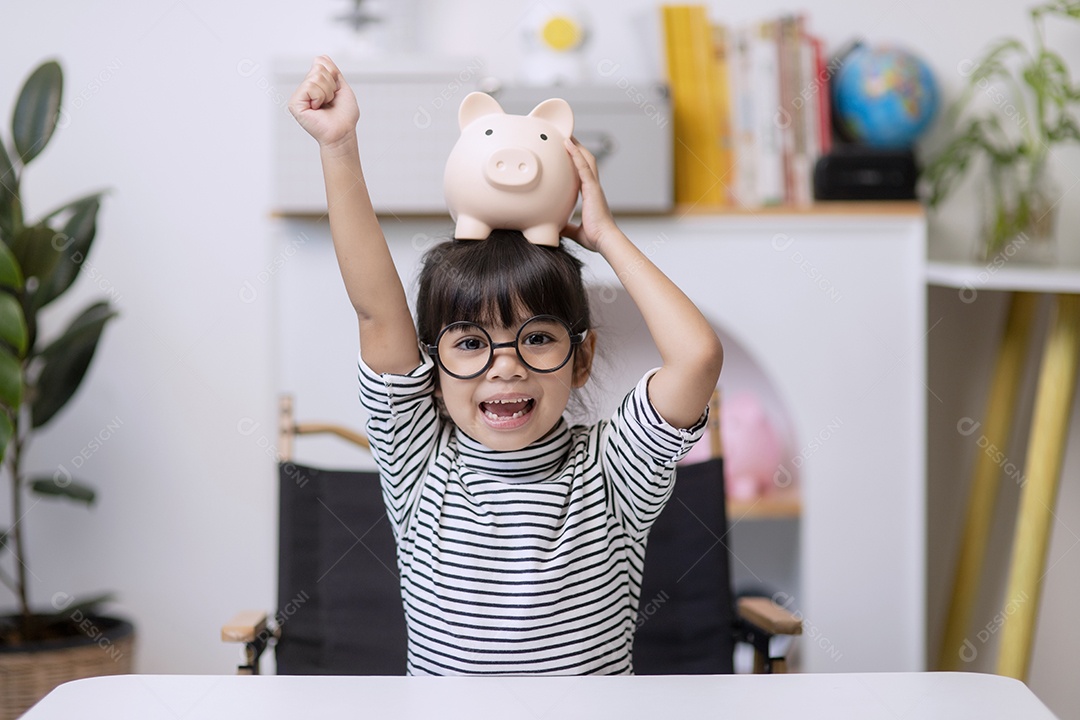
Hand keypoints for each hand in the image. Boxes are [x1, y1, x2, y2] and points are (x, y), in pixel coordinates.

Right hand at [288, 56, 359, 149]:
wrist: (343, 132)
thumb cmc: (344, 115)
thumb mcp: (342, 87)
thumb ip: (332, 71)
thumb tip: (319, 57)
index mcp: (315, 84)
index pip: (321, 62)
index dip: (334, 76)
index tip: (335, 92)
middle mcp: (305, 88)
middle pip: (318, 68)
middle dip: (331, 85)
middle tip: (330, 101)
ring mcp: (298, 96)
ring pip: (315, 77)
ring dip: (327, 92)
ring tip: (325, 105)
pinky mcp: (294, 103)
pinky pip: (309, 87)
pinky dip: (319, 97)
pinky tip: (317, 108)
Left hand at [561, 137, 618, 252]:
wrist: (605, 241)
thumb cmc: (596, 238)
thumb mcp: (575, 231)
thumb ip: (566, 227)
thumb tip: (555, 228)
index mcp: (590, 195)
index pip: (583, 173)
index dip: (576, 161)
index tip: (568, 153)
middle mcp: (593, 187)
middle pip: (585, 161)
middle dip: (577, 148)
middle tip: (566, 136)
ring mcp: (593, 186)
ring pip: (585, 159)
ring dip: (576, 146)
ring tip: (565, 133)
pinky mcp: (592, 188)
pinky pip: (583, 167)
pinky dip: (575, 154)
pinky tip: (567, 143)